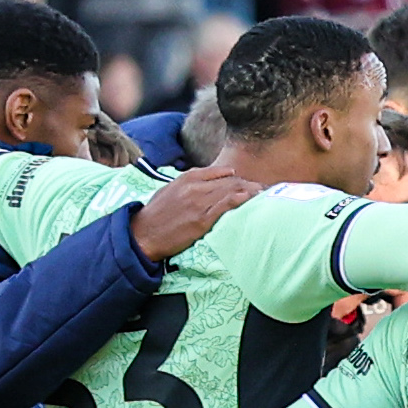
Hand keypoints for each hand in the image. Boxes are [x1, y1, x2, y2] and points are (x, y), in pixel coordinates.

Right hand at [132, 164, 259, 260]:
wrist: (143, 234)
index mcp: (187, 178)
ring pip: (230, 191)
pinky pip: (224, 206)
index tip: (248, 182)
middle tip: (264, 188)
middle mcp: (194, 187)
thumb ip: (190, 181)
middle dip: (248, 184)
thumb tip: (212, 178)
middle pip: (229, 181)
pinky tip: (250, 198)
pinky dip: (239, 200)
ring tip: (264, 192)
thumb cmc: (156, 214)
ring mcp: (198, 203)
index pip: (219, 173)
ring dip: (250, 191)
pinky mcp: (201, 220)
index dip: (236, 177)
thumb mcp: (170, 190)